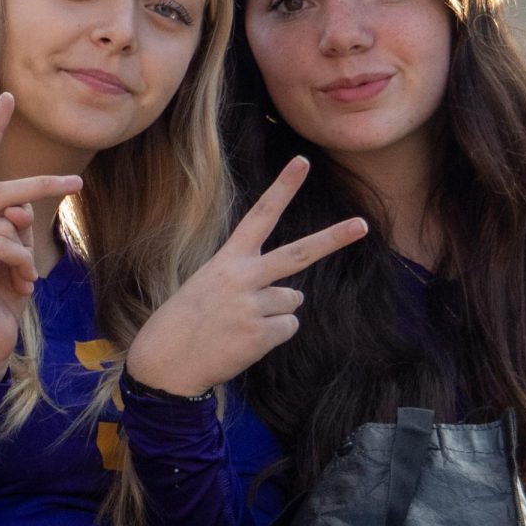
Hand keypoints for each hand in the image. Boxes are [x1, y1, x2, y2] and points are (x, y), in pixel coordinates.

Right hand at [0, 93, 82, 380]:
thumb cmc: (2, 292)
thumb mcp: (14, 250)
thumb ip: (13, 222)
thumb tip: (18, 208)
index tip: (8, 97)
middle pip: (0, 191)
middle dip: (42, 186)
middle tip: (78, 183)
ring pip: (5, 223)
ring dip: (26, 250)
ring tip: (21, 276)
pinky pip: (3, 246)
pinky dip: (21, 264)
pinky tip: (17, 285)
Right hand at [125, 157, 366, 394]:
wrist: (165, 363)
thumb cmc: (184, 323)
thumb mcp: (207, 286)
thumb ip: (250, 282)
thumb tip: (295, 295)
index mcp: (227, 260)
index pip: (260, 215)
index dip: (283, 187)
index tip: (303, 162)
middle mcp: (242, 276)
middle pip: (299, 252)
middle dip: (333, 238)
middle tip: (361, 225)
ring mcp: (252, 305)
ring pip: (292, 300)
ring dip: (275, 313)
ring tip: (239, 324)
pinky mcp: (259, 333)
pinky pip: (288, 328)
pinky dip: (273, 336)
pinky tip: (244, 341)